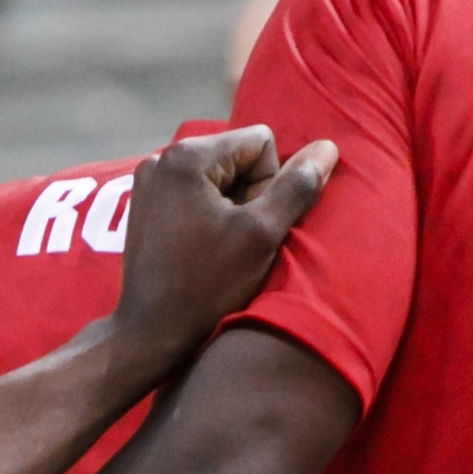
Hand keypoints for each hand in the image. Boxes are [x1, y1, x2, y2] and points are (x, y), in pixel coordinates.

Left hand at [106, 124, 340, 364]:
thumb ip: (297, 187)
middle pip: (237, 156)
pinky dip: (208, 213)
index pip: (260, 143)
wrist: (151, 330)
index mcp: (187, 155)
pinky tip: (202, 246)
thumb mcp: (262, 235)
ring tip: (219, 246)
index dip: (269, 184)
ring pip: (218, 176)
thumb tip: (328, 148)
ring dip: (231, 206)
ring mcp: (148, 179)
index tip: (252, 225)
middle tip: (237, 239)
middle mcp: (161, 157)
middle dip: (249, 194)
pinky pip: (195, 190)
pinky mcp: (144, 201)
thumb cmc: (208, 285)